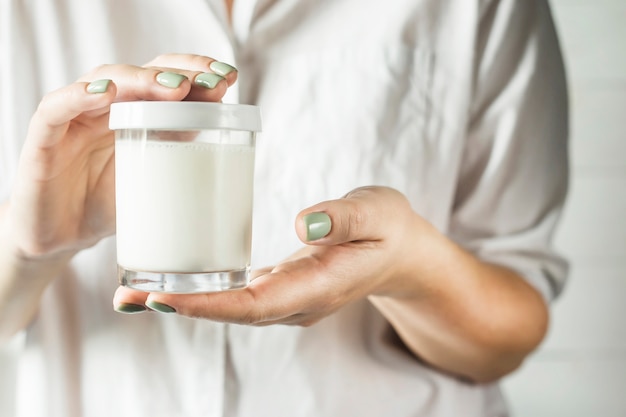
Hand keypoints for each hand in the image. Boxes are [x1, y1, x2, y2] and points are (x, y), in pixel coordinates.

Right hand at [7, 54, 237, 259]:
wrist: (62, 238)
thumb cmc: (109, 204)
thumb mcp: (151, 176)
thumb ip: (175, 147)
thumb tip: (220, 125)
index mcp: (132, 114)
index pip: (163, 79)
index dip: (195, 72)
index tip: (228, 77)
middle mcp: (104, 108)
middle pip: (141, 75)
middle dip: (179, 74)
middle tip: (211, 80)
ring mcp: (74, 119)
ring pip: (104, 81)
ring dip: (141, 80)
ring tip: (175, 87)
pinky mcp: (42, 139)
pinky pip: (56, 109)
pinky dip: (79, 96)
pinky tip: (107, 93)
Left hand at [113, 186, 421, 324]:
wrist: (401, 252)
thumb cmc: (389, 228)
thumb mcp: (376, 212)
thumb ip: (345, 219)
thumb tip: (306, 223)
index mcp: (320, 286)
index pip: (257, 304)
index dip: (210, 304)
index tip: (164, 298)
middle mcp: (299, 301)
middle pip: (233, 313)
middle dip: (181, 308)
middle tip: (128, 297)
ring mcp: (290, 298)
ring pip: (231, 308)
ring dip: (184, 303)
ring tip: (132, 294)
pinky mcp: (282, 287)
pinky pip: (236, 296)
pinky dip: (203, 292)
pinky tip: (174, 283)